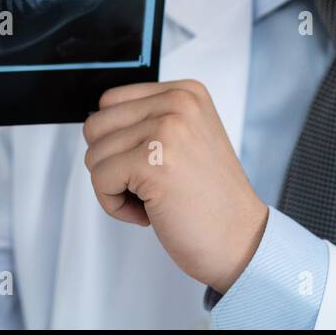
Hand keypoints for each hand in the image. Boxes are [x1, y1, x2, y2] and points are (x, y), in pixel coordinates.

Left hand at [82, 79, 268, 294]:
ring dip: (113, 187)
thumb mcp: (186, 140)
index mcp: (185, 93)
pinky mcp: (152, 161)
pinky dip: (114, 205)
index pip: (110, 102)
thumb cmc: (210, 201)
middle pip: (97, 126)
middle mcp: (177, 104)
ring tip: (151, 199)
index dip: (117, 142)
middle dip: (110, 163)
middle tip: (147, 185)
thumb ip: (149, 123)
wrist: (241, 241)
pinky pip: (100, 179)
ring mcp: (166, 130)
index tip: (147, 165)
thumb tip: (96, 125)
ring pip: (94, 153)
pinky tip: (147, 212)